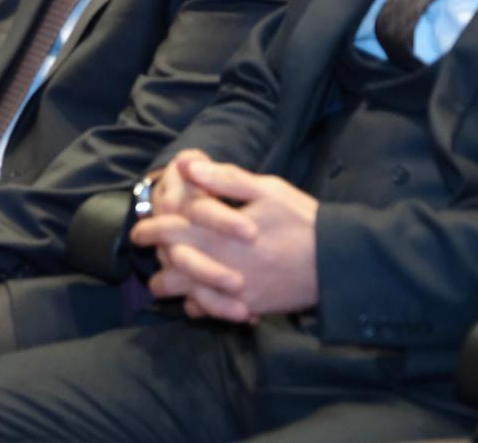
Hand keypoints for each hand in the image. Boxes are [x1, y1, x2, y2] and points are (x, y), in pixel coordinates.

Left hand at [132, 155, 317, 322]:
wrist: (338, 262)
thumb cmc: (302, 220)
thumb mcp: (266, 189)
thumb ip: (224, 179)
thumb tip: (187, 164)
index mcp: (219, 233)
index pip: (172, 231)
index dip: (150, 229)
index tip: (139, 230)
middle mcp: (220, 264)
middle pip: (173, 267)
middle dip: (156, 260)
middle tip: (148, 256)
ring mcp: (233, 290)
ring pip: (187, 295)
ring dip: (173, 287)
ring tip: (165, 280)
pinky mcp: (249, 307)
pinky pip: (213, 312)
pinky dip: (200, 307)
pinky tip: (196, 301)